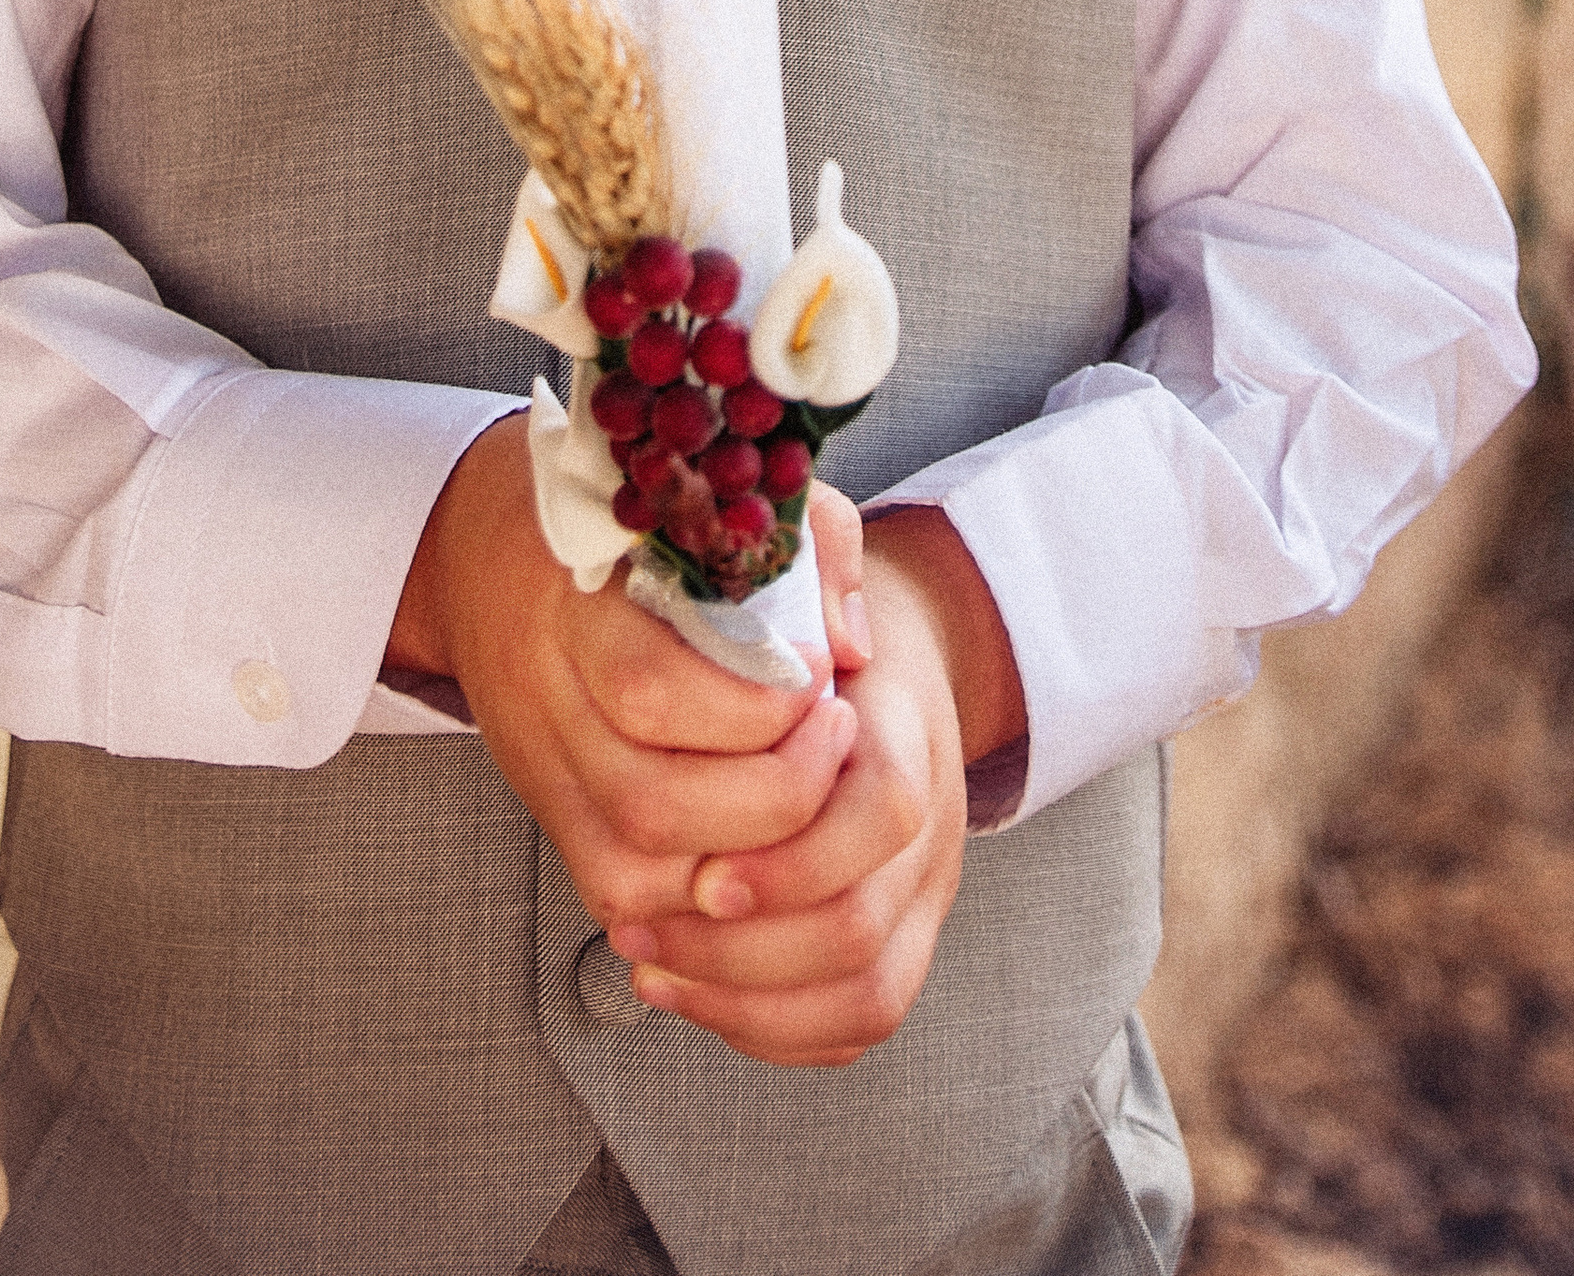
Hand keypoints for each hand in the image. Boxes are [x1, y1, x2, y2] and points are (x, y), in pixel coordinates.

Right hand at [391, 418, 856, 941]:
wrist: (485, 552)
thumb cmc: (627, 517)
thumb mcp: (714, 493)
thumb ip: (803, 542)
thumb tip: (852, 649)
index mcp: (571, 603)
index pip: (651, 690)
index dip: (756, 703)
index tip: (822, 671)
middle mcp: (543, 698)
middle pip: (653, 799)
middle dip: (774, 792)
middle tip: (838, 734)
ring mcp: (540, 770)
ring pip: (636, 865)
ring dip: (746, 856)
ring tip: (813, 789)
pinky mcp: (551, 816)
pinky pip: (620, 893)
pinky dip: (698, 892)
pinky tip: (763, 843)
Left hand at [602, 505, 1025, 1068]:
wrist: (883, 659)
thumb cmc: (814, 606)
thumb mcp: (813, 546)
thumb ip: (818, 553)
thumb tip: (827, 641)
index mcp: (906, 729)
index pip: (884, 807)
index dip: (793, 848)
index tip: (703, 862)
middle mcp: (932, 828)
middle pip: (860, 925)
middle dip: (743, 941)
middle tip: (641, 920)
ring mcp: (921, 896)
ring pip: (860, 994)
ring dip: (741, 992)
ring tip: (644, 958)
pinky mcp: (897, 944)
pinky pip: (849, 1026)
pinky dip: (765, 1025)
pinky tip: (680, 986)